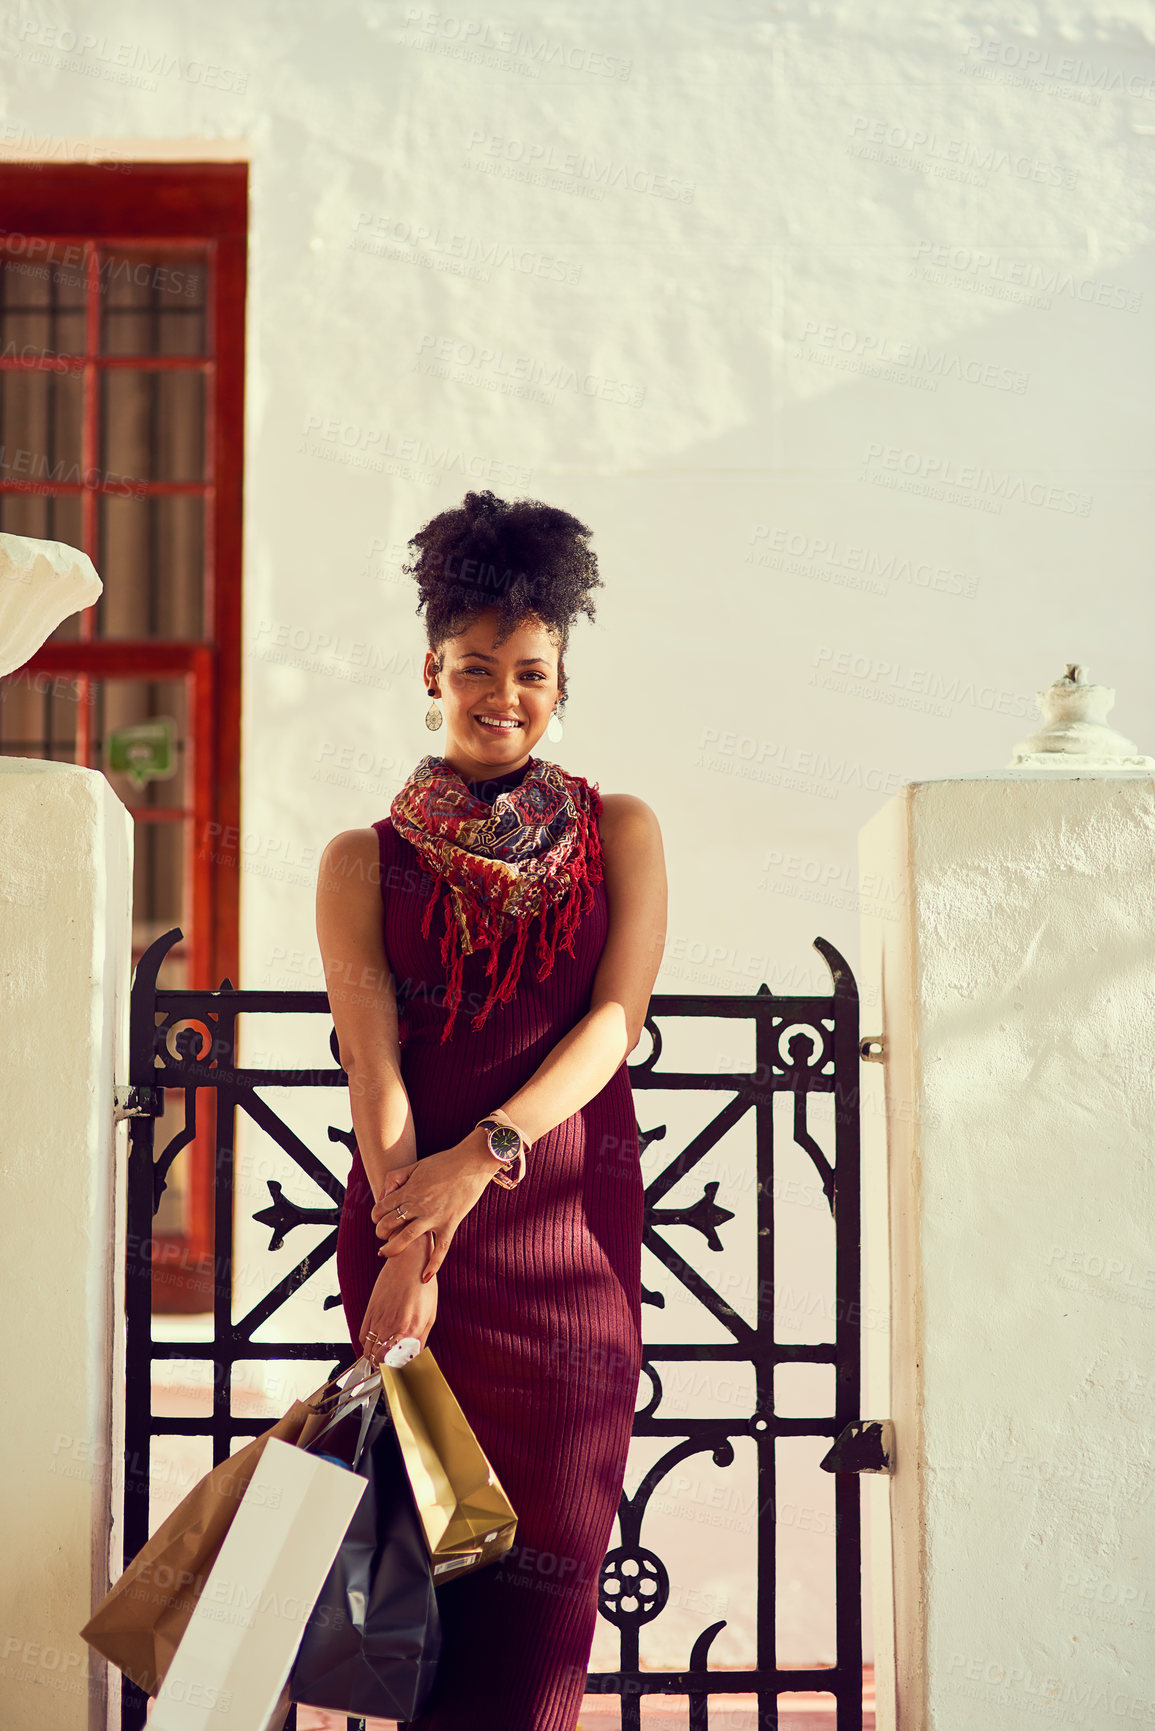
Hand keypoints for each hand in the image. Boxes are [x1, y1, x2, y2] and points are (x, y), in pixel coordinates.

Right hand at [359, 1238, 437, 1365]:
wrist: (409, 1261)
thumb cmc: (423, 1285)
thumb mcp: (430, 1314)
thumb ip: (421, 1339)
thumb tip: (415, 1357)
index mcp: (410, 1328)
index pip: (397, 1362)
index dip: (396, 1373)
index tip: (398, 1377)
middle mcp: (392, 1325)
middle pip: (379, 1359)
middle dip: (382, 1369)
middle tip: (388, 1370)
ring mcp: (378, 1318)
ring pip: (368, 1350)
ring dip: (373, 1359)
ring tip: (380, 1361)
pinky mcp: (369, 1311)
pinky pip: (362, 1336)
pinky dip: (366, 1345)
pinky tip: (374, 1345)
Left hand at [372, 1134, 494, 1278]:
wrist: (472, 1162)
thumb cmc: (444, 1162)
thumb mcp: (415, 1165)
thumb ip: (396, 1177)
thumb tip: (383, 1195)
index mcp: (409, 1190)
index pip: (382, 1208)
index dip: (375, 1216)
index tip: (378, 1219)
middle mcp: (418, 1205)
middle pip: (390, 1224)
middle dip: (381, 1232)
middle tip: (382, 1236)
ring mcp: (434, 1217)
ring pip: (407, 1238)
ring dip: (392, 1249)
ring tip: (385, 1254)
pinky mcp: (450, 1224)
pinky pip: (440, 1249)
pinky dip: (433, 1265)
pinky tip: (425, 1278)